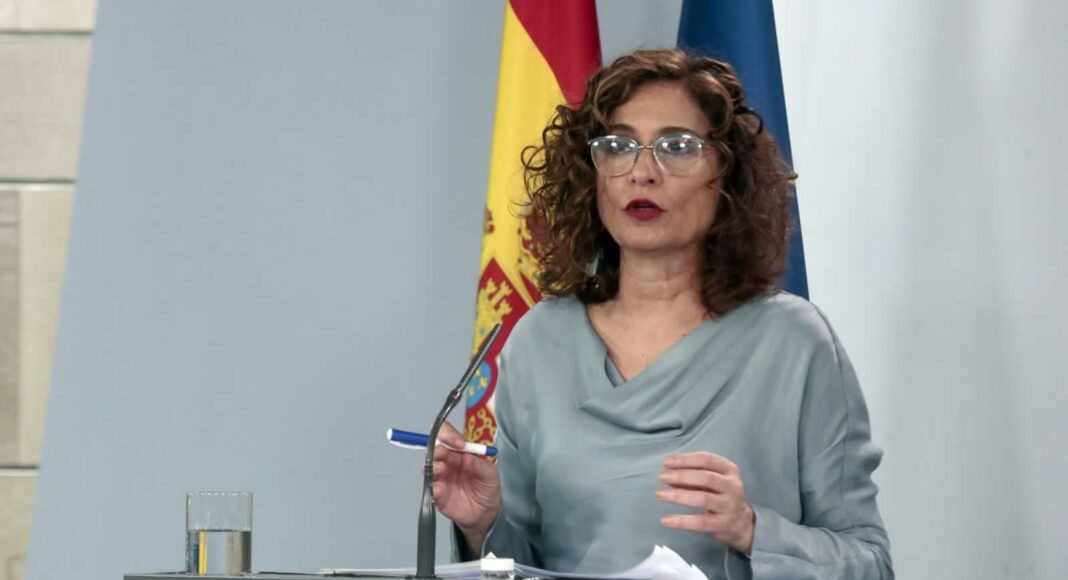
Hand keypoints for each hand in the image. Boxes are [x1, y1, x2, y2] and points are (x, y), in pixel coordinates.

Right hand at [432, 421, 500, 547]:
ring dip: (432, 465)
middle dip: (437, 449)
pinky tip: (439, 489)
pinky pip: (430, 488)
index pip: (447, 436)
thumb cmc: (487, 487)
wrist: (485, 512)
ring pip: (429, 467)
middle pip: (435, 449)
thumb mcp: (490, 474)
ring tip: (440, 470)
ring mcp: (440, 478)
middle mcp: (446, 462)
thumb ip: (480, 465)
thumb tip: (466, 457)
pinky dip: (432, 486)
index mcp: (459, 452)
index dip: (449, 435)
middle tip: (442, 454)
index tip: (459, 443)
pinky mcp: (437, 494)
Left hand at [656, 451, 754, 554]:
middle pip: (705, 477)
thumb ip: (692, 477)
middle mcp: (732, 486)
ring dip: (679, 495)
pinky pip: (700, 523)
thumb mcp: (712, 481)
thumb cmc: (721, 496)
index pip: (706, 459)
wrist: (742, 523)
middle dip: (680, 475)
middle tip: (661, 476)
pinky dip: (681, 521)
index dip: (684, 459)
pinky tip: (666, 520)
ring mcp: (729, 506)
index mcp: (729, 470)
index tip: (666, 462)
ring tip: (660, 494)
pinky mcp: (722, 524)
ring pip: (703, 498)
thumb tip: (668, 474)